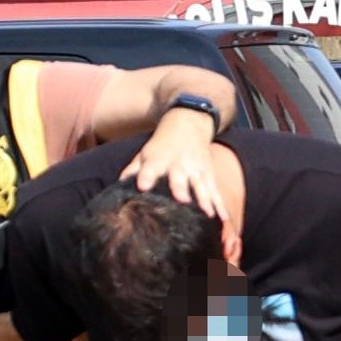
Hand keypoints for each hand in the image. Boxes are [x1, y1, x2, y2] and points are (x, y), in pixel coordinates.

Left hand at [121, 110, 236, 245]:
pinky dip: (220, 204)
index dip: (146, 177)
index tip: (143, 187)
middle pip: (179, 178)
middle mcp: (178, 164)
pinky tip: (223, 218)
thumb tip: (117, 187)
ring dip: (205, 199)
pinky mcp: (209, 174)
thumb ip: (132, 170)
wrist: (188, 122)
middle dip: (181, 189)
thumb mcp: (145, 153)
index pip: (150, 169)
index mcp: (158, 159)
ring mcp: (196, 169)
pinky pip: (215, 191)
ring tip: (208, 214)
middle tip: (182, 201)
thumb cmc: (161, 145)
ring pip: (201, 186)